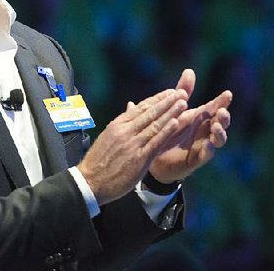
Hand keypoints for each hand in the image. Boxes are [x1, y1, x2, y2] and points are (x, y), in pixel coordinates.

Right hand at [77, 88, 187, 205]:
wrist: (90, 181)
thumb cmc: (98, 160)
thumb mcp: (108, 136)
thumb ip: (122, 123)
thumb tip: (131, 107)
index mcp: (118, 124)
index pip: (140, 108)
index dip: (156, 99)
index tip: (169, 92)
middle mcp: (126, 130)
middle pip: (150, 112)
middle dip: (167, 102)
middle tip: (181, 92)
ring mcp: (133, 143)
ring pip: (155, 124)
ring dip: (170, 113)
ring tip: (183, 103)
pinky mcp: (139, 158)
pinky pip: (155, 142)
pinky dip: (166, 131)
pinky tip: (176, 122)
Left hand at [146, 69, 231, 182]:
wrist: (152, 153)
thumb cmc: (166, 128)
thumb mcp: (174, 108)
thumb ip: (183, 91)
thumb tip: (189, 70)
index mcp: (200, 118)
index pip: (215, 108)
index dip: (222, 101)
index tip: (227, 93)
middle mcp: (204, 131)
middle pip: (221, 123)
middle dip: (224, 118)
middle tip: (222, 112)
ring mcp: (202, 145)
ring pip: (218, 140)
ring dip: (220, 133)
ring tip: (216, 127)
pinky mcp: (195, 159)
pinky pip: (205, 156)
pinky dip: (208, 151)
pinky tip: (207, 145)